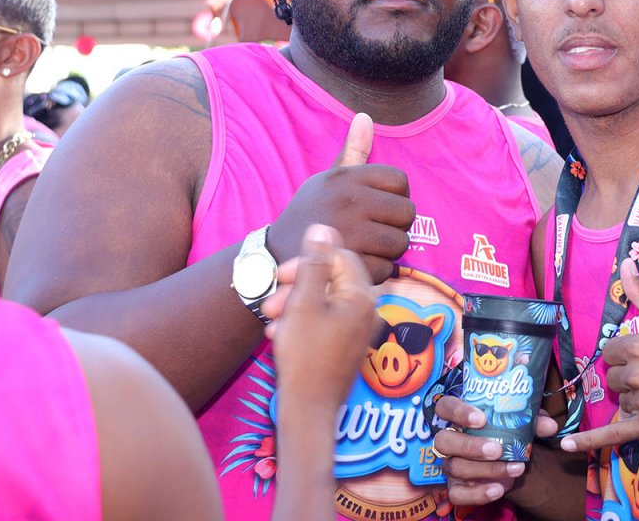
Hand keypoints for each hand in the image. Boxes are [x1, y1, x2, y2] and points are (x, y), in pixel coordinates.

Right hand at [262, 224, 375, 410]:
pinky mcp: (346, 345)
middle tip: (270, 303)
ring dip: (295, 307)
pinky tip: (279, 336)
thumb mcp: (304, 303)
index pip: (339, 257)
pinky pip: (324, 322)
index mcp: (363, 296)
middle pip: (331, 280)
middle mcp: (367, 310)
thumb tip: (323, 227)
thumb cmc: (304, 358)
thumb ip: (313, 264)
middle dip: (297, 287)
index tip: (280, 276)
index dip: (306, 262)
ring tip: (271, 322)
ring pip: (323, 302)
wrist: (307, 410)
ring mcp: (358, 329)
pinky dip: (302, 324)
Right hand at [268, 112, 414, 283]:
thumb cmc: (309, 214)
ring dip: (389, 251)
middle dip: (397, 225)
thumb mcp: (326, 180)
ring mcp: (348, 232)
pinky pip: (386, 267)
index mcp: (346, 177)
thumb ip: (351, 152)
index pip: (400, 181)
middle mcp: (348, 200)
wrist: (274, 255)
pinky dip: (377, 271)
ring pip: (400, 243)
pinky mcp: (347, 263)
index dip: (398, 196)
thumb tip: (365, 117)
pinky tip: (360, 264)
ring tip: (369, 247)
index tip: (382, 207)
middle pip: (407, 213)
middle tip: (378, 230)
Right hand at [432, 396, 558, 504]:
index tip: (481, 419)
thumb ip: (533, 421)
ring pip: (456, 467)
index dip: (458, 412)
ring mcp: (450, 464)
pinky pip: (457, 495)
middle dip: (470, 446)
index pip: (445, 407)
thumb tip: (550, 426)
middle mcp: (450, 439)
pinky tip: (499, 490)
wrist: (511, 459)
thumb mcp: (521, 422)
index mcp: (460, 416)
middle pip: (443, 441)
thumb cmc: (509, 432)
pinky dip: (478, 494)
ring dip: (487, 470)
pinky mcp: (455, 487)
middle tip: (497, 449)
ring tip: (515, 468)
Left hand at [560, 260, 638, 452]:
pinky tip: (567, 445)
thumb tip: (625, 263)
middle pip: (613, 378)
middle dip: (629, 377)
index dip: (625, 355)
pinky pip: (613, 434)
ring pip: (621, 401)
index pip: (609, 353)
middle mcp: (637, 374)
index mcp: (638, 346)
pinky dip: (588, 441)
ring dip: (635, 398)